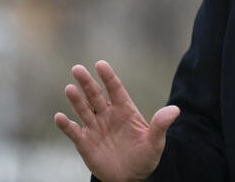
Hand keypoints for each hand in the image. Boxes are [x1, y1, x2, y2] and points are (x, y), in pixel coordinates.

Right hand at [54, 60, 179, 181]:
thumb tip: (175, 110)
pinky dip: (66, 125)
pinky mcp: (84, 142)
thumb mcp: (156, 142)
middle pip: (95, 95)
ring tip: (69, 88)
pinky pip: (73, 131)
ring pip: (83, 110)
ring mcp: (95, 127)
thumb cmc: (145, 156)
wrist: (130, 177)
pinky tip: (59, 117)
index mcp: (125, 110)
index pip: (115, 89)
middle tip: (77, 68)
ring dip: (76, 100)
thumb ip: (161, 125)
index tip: (101, 64)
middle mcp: (108, 115)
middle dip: (87, 83)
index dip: (108, 77)